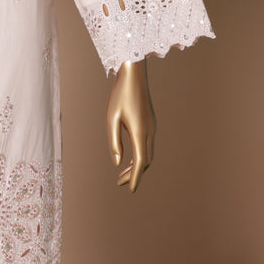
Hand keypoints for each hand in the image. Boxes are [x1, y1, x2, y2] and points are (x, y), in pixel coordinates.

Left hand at [107, 58, 155, 191]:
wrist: (133, 74)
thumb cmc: (119, 95)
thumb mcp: (111, 118)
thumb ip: (114, 141)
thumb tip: (117, 162)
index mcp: (139, 131)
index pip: (140, 162)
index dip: (135, 178)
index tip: (130, 190)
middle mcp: (149, 131)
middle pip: (145, 161)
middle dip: (134, 174)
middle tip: (120, 183)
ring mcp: (152, 127)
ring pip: (147, 153)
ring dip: (137, 165)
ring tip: (123, 173)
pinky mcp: (150, 122)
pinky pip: (147, 145)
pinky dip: (140, 155)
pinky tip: (129, 156)